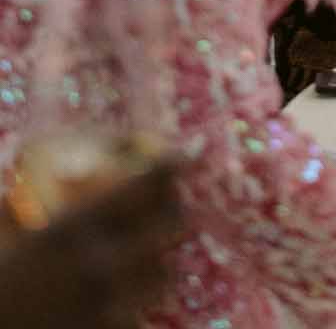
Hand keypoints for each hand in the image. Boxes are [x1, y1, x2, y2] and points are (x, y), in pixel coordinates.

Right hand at [1, 161, 182, 328]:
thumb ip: (15, 214)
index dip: (170, 167)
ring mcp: (112, 305)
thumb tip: (11, 196)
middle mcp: (103, 262)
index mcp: (76, 228)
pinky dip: (135, 309)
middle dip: (174, 217)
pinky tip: (122, 304)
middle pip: (172, 226)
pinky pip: (142, 316)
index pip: (145, 185)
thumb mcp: (4, 242)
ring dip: (159, 265)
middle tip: (172, 213)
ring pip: (164, 275)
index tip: (183, 158)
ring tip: (147, 263)